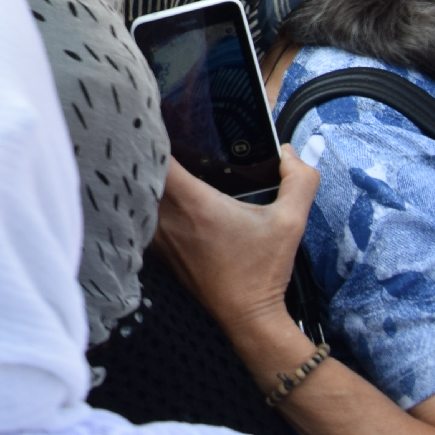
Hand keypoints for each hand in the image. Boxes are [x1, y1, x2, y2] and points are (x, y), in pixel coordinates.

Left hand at [152, 146, 319, 342]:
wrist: (247, 317)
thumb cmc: (263, 271)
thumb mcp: (291, 223)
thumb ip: (300, 181)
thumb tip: (290, 153)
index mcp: (193, 202)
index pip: (156, 157)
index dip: (151, 132)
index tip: (156, 117)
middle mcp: (167, 217)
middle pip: (138, 170)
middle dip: (143, 147)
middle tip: (152, 130)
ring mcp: (157, 235)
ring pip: (134, 193)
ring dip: (140, 175)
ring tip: (151, 157)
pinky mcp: (156, 248)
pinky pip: (139, 215)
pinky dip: (143, 200)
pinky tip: (157, 194)